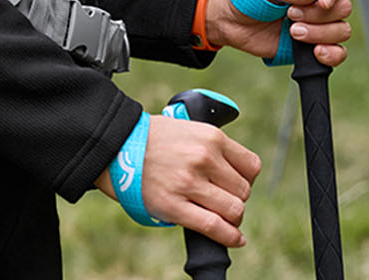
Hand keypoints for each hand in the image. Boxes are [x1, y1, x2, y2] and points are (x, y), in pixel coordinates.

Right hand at [96, 114, 260, 247]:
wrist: (117, 145)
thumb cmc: (153, 139)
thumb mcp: (189, 129)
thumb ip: (213, 147)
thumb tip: (235, 175)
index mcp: (211, 137)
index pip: (251, 167)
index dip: (247, 180)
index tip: (236, 184)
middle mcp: (204, 159)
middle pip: (243, 191)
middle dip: (236, 199)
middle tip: (222, 200)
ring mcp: (189, 183)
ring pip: (234, 210)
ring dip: (232, 218)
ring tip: (221, 216)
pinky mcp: (174, 206)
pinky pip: (213, 227)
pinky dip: (229, 237)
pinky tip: (235, 239)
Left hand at [201, 0, 352, 64]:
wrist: (232, 24)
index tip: (321, 0)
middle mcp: (319, 2)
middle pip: (343, 7)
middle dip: (318, 15)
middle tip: (291, 16)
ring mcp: (319, 25)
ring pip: (341, 31)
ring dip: (320, 34)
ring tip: (293, 32)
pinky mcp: (315, 47)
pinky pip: (338, 53)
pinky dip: (331, 55)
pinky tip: (314, 52)